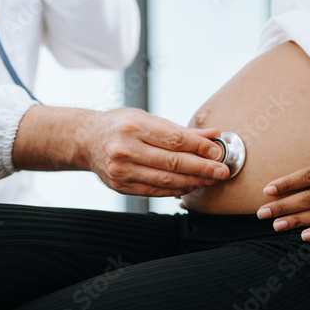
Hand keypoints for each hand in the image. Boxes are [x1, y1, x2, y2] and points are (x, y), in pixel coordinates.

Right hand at [80, 108, 230, 196]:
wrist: (87, 140)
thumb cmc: (121, 125)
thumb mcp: (147, 118)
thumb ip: (180, 129)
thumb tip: (212, 135)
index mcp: (134, 126)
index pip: (174, 139)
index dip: (199, 147)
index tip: (217, 151)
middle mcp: (125, 148)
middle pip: (172, 162)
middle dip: (202, 167)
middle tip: (221, 170)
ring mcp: (121, 170)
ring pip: (165, 180)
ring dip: (192, 181)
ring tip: (210, 180)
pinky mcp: (120, 186)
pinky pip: (154, 191)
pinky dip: (175, 190)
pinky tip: (189, 186)